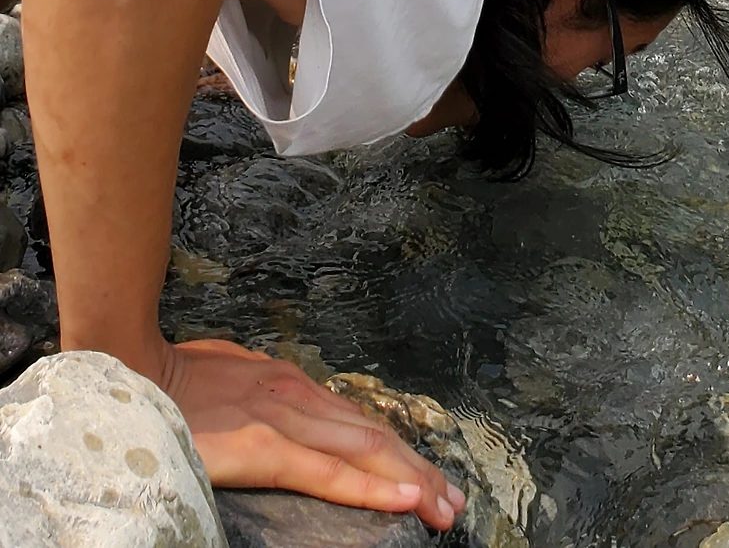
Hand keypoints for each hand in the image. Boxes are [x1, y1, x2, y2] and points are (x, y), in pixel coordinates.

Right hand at [160, 339, 466, 527]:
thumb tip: (279, 415)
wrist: (129, 366)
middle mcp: (297, 395)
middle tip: (453, 501)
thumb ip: (261, 395)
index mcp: (287, 382)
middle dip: (418, 470)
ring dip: (411, 480)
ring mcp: (284, 418)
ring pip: (366, 451)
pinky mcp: (265, 446)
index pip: (357, 422)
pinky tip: (403, 497)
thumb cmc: (168, 379)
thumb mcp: (229, 378)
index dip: (396, 450)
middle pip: (373, 435)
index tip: (425, 476)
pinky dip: (371, 485)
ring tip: (442, 507)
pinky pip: (329, 471)